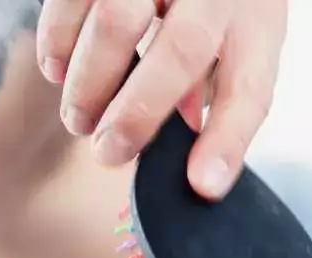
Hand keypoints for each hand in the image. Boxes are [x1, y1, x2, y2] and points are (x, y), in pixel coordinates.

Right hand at [35, 0, 286, 197]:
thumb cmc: (221, 1)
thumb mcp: (239, 42)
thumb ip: (215, 94)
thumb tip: (193, 159)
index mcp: (257, 24)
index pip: (249, 90)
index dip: (227, 142)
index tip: (203, 186)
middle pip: (181, 52)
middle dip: (138, 113)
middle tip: (108, 154)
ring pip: (119, 18)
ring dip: (91, 80)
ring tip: (79, 122)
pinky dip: (59, 35)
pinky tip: (54, 70)